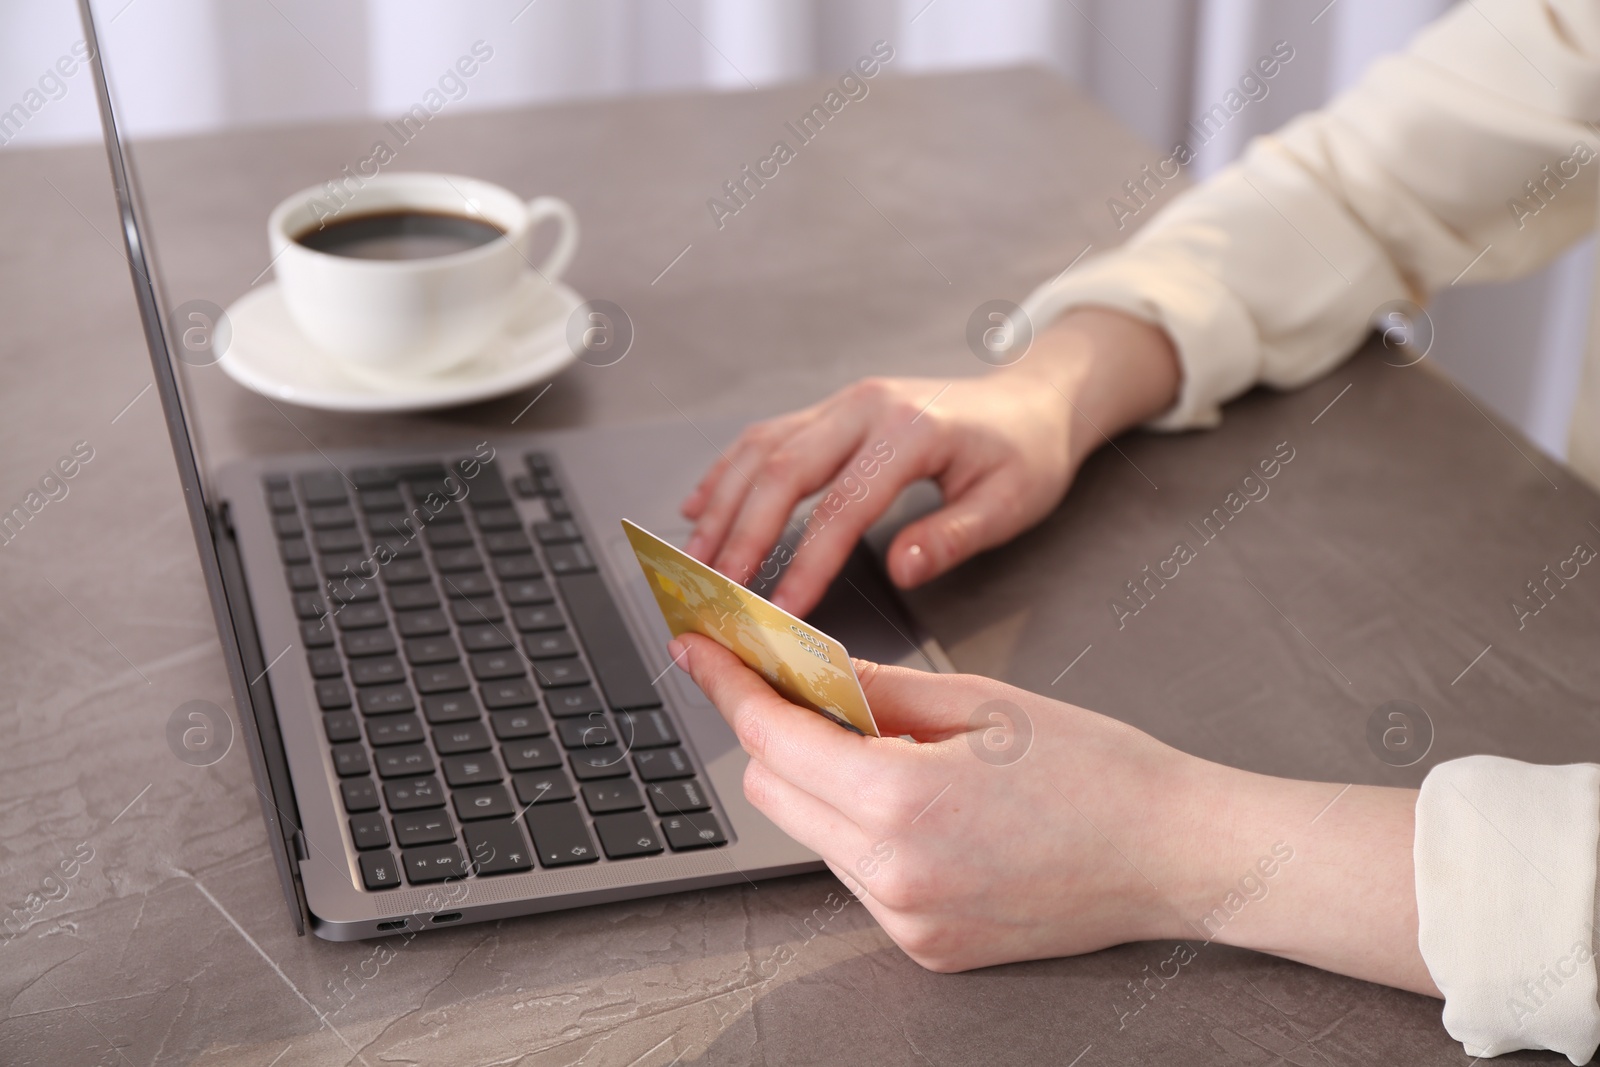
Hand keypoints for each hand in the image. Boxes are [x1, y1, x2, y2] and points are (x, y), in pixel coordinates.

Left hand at [671, 632, 1439, 994]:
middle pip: (774, 793)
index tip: (700, 653)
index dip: (732, 687)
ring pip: (814, 836)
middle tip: (813, 693)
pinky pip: (857, 876)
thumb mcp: (982, 703)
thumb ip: (875, 689)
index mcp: (903, 799)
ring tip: (900, 755)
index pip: (775, 738)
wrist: (1176, 855)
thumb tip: (805, 671)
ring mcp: (907, 921)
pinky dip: (866, 833)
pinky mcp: (924, 948)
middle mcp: (893, 873)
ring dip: (826, 787)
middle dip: (780, 737)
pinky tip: (927, 808)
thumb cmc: (1097, 769)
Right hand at [679, 308, 1181, 615]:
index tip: (781, 607)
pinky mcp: (833, 412)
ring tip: (695, 559)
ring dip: (722, 504)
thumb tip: (902, 568)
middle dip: (741, 533)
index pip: (842, 505)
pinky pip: (767, 437)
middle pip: (782, 470)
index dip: (806, 561)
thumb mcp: (1010, 503)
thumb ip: (953, 536)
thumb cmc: (1025, 454)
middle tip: (715, 588)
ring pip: (762, 449)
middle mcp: (867, 407)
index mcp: (911, 430)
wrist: (1033, 401)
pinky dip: (727, 473)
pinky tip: (700, 507)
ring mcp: (844, 404)